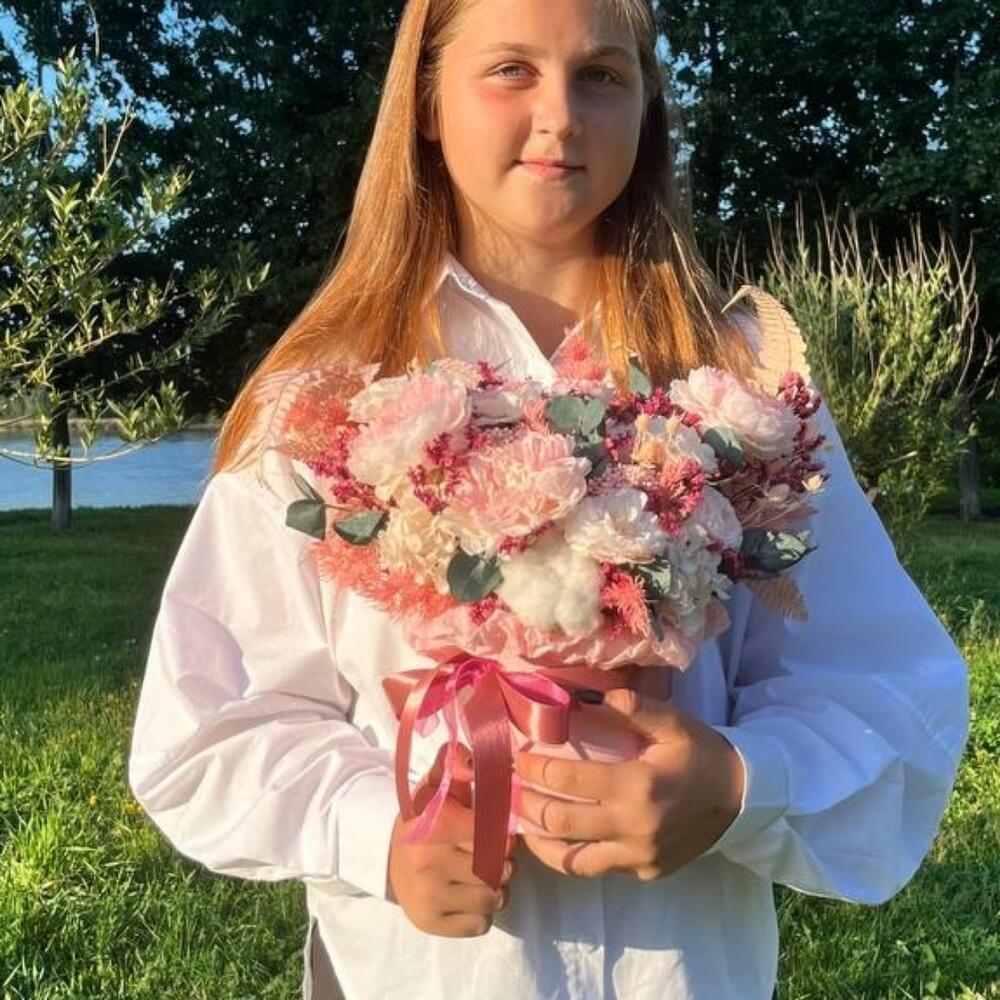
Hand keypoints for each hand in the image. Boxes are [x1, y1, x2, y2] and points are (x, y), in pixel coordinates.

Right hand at [388, 741, 520, 936]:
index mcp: (436, 826)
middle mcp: (430, 863)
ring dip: (497, 890)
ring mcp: (430, 897)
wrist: (385, 860)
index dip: (505, 836)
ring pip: (494, 899)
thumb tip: (468, 750)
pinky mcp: (431, 923)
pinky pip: (481, 925)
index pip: (497, 837)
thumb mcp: (432, 790)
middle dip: (504, 864)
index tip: (497, 833)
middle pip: (499, 869)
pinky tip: (468, 897)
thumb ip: (451, 766)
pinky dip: (482, 914)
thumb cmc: (421, 821)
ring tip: (482, 876)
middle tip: (492, 857)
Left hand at [512, 687, 744, 881]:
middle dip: (528, 804)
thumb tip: (588, 698)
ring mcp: (640, 856)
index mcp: (637, 786)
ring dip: (541, 841)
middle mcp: (635, 827)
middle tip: (510, 789)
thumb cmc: (701, 754)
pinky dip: (575, 855)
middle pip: (561, 821)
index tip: (516, 757)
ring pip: (574, 860)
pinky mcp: (646, 872)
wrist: (743, 798)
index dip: (536, 767)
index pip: (569, 778)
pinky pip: (600, 868)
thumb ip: (633, 709)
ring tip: (522, 824)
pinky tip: (561, 839)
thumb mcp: (673, 723)